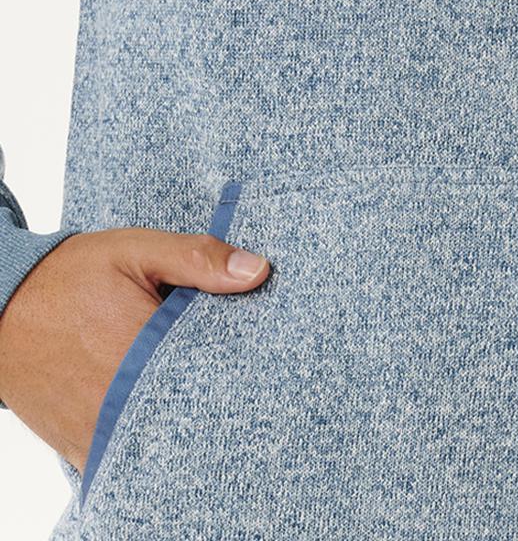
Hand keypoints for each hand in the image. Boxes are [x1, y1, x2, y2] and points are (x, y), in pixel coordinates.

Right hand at [0, 228, 270, 471]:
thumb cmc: (68, 277)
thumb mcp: (136, 252)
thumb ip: (197, 260)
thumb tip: (258, 271)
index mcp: (144, 349)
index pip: (219, 367)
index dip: (246, 358)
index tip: (263, 346)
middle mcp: (124, 402)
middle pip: (198, 407)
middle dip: (220, 387)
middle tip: (237, 364)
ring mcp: (102, 432)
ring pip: (169, 434)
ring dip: (189, 411)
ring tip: (202, 382)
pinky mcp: (84, 448)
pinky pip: (133, 452)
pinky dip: (156, 431)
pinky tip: (169, 404)